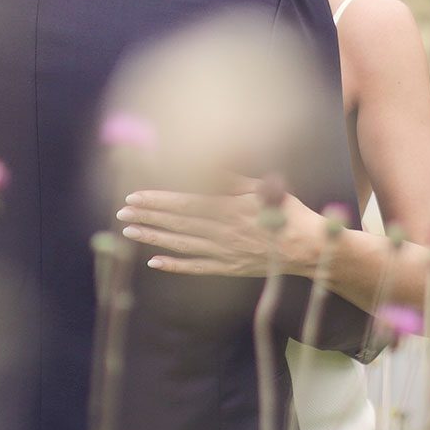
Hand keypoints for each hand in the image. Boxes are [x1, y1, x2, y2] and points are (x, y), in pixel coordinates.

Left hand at [116, 180, 324, 277]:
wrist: (308, 248)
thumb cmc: (286, 211)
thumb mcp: (262, 186)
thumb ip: (232, 177)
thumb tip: (207, 161)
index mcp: (230, 208)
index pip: (185, 203)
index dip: (157, 200)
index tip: (134, 196)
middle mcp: (223, 231)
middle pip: (178, 223)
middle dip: (147, 217)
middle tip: (121, 213)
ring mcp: (224, 252)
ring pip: (182, 245)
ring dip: (153, 239)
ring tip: (129, 233)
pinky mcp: (228, 268)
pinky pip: (196, 268)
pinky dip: (174, 266)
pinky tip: (154, 263)